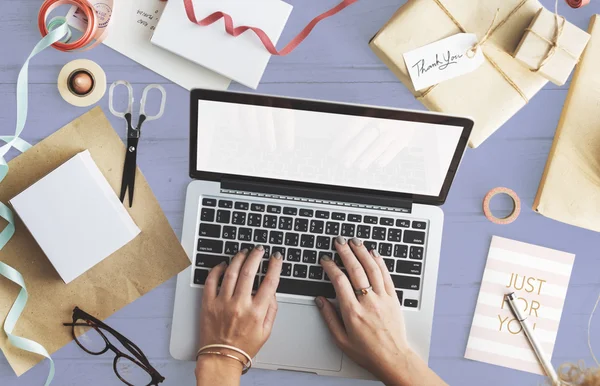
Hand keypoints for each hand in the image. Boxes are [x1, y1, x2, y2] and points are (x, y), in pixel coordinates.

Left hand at [197, 247, 282, 373]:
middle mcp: (239, 305)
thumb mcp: (266, 331)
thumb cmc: (243, 346)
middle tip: (258, 249)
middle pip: (249, 272)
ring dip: (238, 259)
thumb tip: (272, 292)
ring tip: (243, 252)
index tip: (276, 257)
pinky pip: (211, 281)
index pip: (270, 282)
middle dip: (256, 256)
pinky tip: (222, 265)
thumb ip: (272, 310)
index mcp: (256, 312)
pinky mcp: (208, 304)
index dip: (275, 266)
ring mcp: (222, 303)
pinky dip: (216, 270)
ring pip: (231, 273)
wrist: (221, 358)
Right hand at [315, 236, 445, 385]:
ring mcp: (382, 299)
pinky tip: (374, 254)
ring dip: (362, 252)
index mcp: (352, 312)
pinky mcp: (393, 298)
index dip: (331, 267)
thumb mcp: (341, 340)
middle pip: (355, 270)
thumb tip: (320, 300)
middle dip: (346, 252)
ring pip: (372, 269)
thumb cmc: (367, 352)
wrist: (393, 359)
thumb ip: (329, 318)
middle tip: (339, 241)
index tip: (326, 260)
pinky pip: (386, 276)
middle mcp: (368, 302)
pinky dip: (380, 262)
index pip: (339, 281)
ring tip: (355, 242)